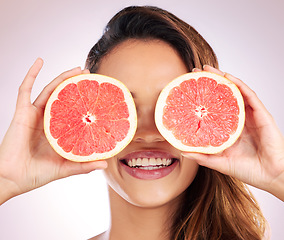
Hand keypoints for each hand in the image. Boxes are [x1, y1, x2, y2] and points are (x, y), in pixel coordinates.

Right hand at [0, 58, 106, 204]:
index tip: (98, 94)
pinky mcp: (21, 112)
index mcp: (58, 130)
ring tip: (77, 69)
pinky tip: (40, 62)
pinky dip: (31, 74)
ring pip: (49, 89)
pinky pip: (25, 89)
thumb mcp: (65, 168)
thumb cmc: (37, 174)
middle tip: (89, 75)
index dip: (84, 100)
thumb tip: (105, 163)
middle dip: (76, 84)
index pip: (73, 110)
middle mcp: (48, 120)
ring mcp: (34, 114)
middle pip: (63, 96)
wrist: (13, 178)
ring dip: (62, 77)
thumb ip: (83, 166)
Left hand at [182, 65, 283, 200]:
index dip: (202, 96)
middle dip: (210, 82)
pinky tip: (228, 78)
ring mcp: (251, 115)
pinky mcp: (262, 114)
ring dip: (223, 78)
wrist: (271, 176)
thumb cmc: (248, 170)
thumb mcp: (220, 162)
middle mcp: (239, 119)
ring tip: (208, 69)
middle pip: (224, 95)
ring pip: (236, 91)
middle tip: (195, 72)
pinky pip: (250, 95)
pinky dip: (239, 85)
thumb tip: (182, 151)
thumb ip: (202, 156)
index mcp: (229, 128)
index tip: (187, 88)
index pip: (214, 107)